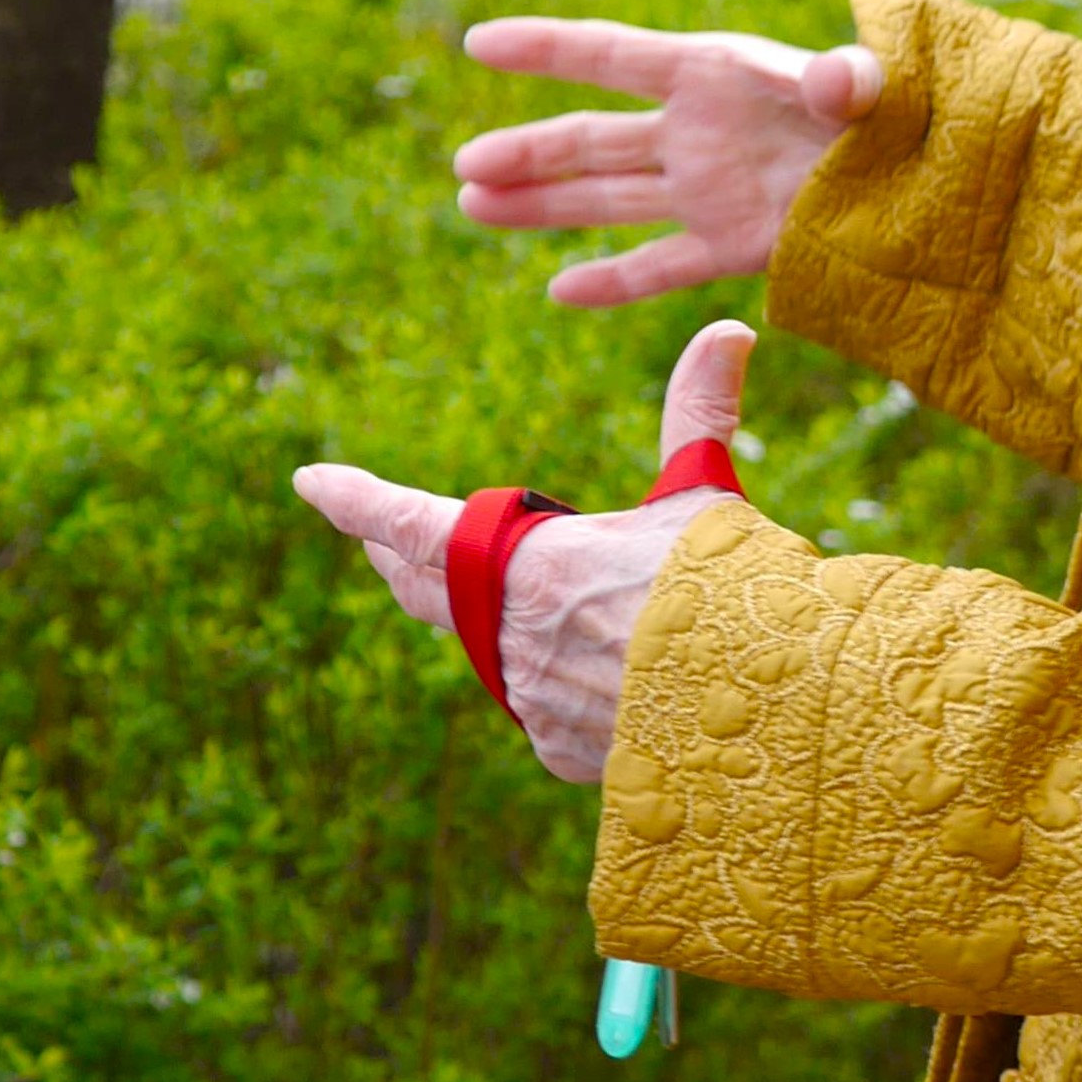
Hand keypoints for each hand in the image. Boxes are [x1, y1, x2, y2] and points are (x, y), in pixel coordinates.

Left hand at [291, 319, 754, 782]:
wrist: (771, 709)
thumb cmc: (733, 591)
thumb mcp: (704, 495)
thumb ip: (700, 412)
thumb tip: (730, 330)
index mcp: (530, 562)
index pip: (413, 523)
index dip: (358, 499)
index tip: (310, 480)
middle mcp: (512, 634)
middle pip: (426, 590)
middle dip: (398, 557)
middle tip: (380, 540)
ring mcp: (531, 698)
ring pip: (492, 648)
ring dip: (497, 619)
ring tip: (526, 599)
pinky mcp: (559, 751)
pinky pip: (539, 705)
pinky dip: (556, 678)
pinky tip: (601, 672)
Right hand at [453, 18, 885, 305]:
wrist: (945, 178)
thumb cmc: (915, 111)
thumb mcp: (880, 87)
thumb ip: (851, 81)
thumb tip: (843, 80)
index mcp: (717, 72)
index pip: (611, 55)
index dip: (544, 49)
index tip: (477, 42)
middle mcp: (701, 128)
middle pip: (593, 138)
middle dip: (526, 152)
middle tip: (464, 167)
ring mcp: (713, 188)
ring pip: (609, 198)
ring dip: (542, 205)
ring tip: (473, 206)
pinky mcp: (736, 243)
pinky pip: (660, 265)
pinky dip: (614, 281)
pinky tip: (561, 290)